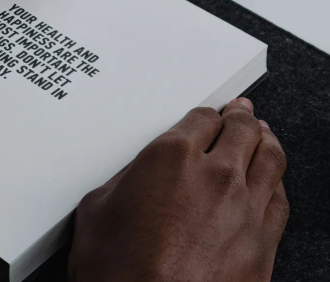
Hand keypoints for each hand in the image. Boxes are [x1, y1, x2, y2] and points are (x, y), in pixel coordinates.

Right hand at [67, 98, 288, 281]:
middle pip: (241, 130)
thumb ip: (126, 180)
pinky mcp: (263, 242)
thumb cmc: (118, 271)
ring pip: (269, 158)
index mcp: (170, 157)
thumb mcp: (97, 209)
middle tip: (240, 111)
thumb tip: (138, 178)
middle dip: (240, 117)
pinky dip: (277, 182)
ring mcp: (244, 208)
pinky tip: (272, 181)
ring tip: (263, 134)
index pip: (200, 118)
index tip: (206, 116)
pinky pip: (280, 198)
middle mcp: (214, 175)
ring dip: (265, 140)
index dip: (205, 114)